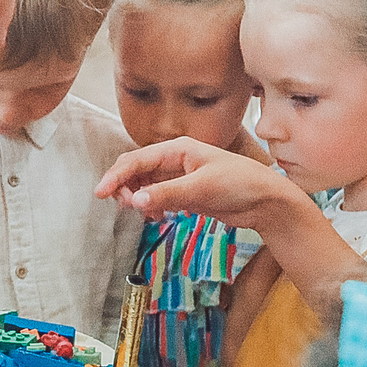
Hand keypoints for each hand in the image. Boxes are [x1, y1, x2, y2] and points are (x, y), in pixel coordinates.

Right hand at [96, 136, 307, 230]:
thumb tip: (136, 200)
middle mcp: (175, 160)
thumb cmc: (239, 184)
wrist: (266, 202)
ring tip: (142, 214)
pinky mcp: (185, 194)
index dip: (116, 175)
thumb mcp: (202, 188)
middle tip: (124, 207)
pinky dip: (151, 206)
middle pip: (137, 170)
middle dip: (125, 187)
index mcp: (177, 150)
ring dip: (137, 198)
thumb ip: (167, 194)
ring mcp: (180, 178)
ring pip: (145, 185)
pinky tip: (155, 217)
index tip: (100, 193)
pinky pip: (158, 198)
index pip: (137, 159)